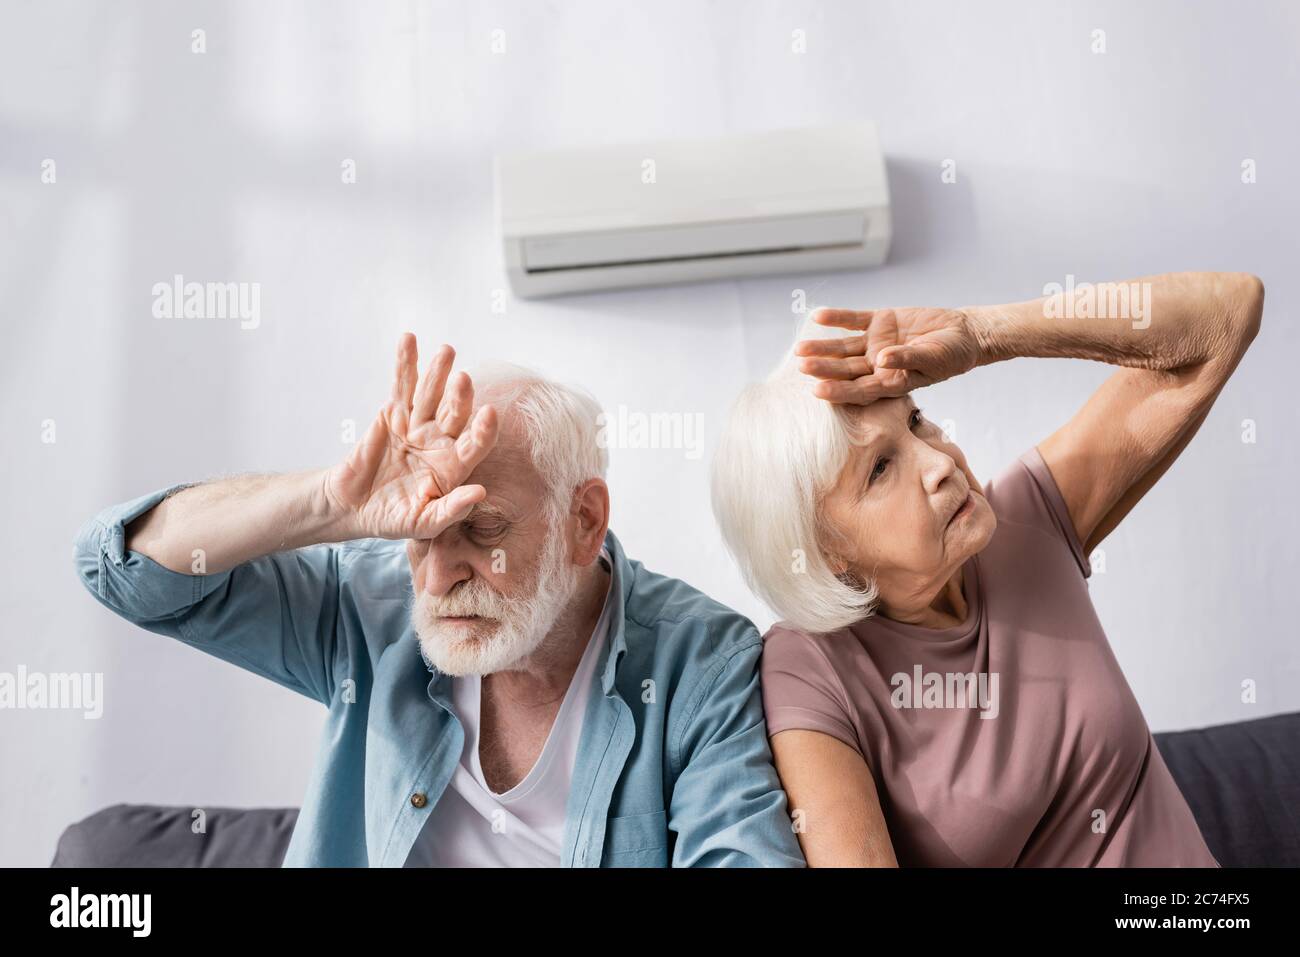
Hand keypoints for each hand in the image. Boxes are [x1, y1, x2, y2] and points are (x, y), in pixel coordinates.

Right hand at [324, 334, 498, 539]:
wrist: (354, 506)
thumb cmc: (392, 518)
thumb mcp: (422, 523)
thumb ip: (451, 509)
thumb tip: (480, 493)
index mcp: (455, 466)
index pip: (476, 444)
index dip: (484, 430)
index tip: (490, 414)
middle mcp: (442, 441)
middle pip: (455, 414)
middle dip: (460, 397)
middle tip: (463, 380)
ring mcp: (418, 424)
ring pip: (431, 394)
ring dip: (438, 372)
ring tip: (446, 351)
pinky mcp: (394, 413)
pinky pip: (402, 385)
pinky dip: (406, 362)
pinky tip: (409, 339)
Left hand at [795, 306, 985, 403]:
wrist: (962, 334)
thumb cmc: (950, 355)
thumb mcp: (933, 359)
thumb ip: (907, 359)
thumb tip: (882, 359)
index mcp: (889, 382)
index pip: (859, 390)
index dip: (838, 391)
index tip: (817, 391)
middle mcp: (877, 366)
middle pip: (845, 369)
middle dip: (823, 369)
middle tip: (801, 366)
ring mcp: (875, 343)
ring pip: (843, 347)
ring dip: (822, 347)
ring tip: (801, 348)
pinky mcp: (879, 322)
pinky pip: (854, 319)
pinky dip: (837, 317)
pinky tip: (818, 316)